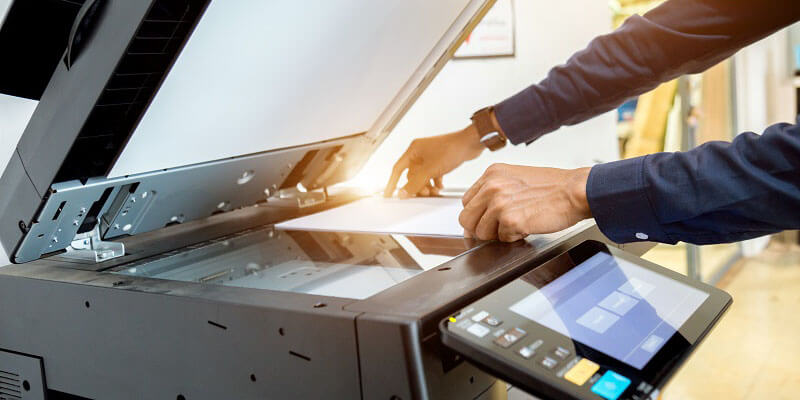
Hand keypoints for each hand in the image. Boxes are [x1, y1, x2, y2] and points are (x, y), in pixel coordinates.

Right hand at [384, 125, 483, 197]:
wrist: (471, 143)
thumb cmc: (451, 149)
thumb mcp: (430, 170)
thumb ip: (415, 183)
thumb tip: (403, 193)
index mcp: (413, 150)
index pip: (397, 169)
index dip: (392, 183)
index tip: (388, 194)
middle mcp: (419, 152)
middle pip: (411, 175)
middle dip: (417, 186)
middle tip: (423, 194)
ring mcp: (430, 156)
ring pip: (422, 176)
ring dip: (426, 186)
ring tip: (433, 191)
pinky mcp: (439, 160)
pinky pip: (432, 174)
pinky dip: (434, 182)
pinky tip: (440, 186)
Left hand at [459, 163, 591, 241]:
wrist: (575, 190)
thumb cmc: (553, 186)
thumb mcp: (516, 178)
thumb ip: (495, 191)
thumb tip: (481, 213)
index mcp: (492, 174)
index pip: (467, 202)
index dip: (475, 215)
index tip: (484, 222)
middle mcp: (491, 186)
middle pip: (466, 219)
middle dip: (481, 229)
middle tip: (498, 230)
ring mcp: (499, 203)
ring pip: (481, 233)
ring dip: (498, 234)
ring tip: (517, 225)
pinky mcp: (510, 220)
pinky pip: (502, 239)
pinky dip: (514, 237)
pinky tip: (527, 226)